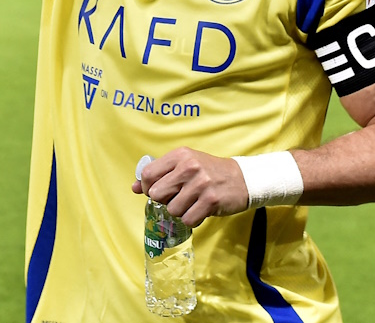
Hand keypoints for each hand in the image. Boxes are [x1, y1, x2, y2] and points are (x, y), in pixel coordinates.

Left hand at [131, 147, 249, 227]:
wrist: (241, 179)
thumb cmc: (208, 172)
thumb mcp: (184, 165)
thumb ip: (159, 174)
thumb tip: (133, 187)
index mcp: (180, 155)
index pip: (148, 174)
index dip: (147, 187)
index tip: (157, 190)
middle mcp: (189, 167)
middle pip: (157, 194)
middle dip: (165, 200)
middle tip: (179, 196)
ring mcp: (201, 184)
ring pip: (172, 209)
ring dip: (181, 211)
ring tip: (193, 202)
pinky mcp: (211, 201)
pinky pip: (188, 219)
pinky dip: (192, 219)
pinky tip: (201, 209)